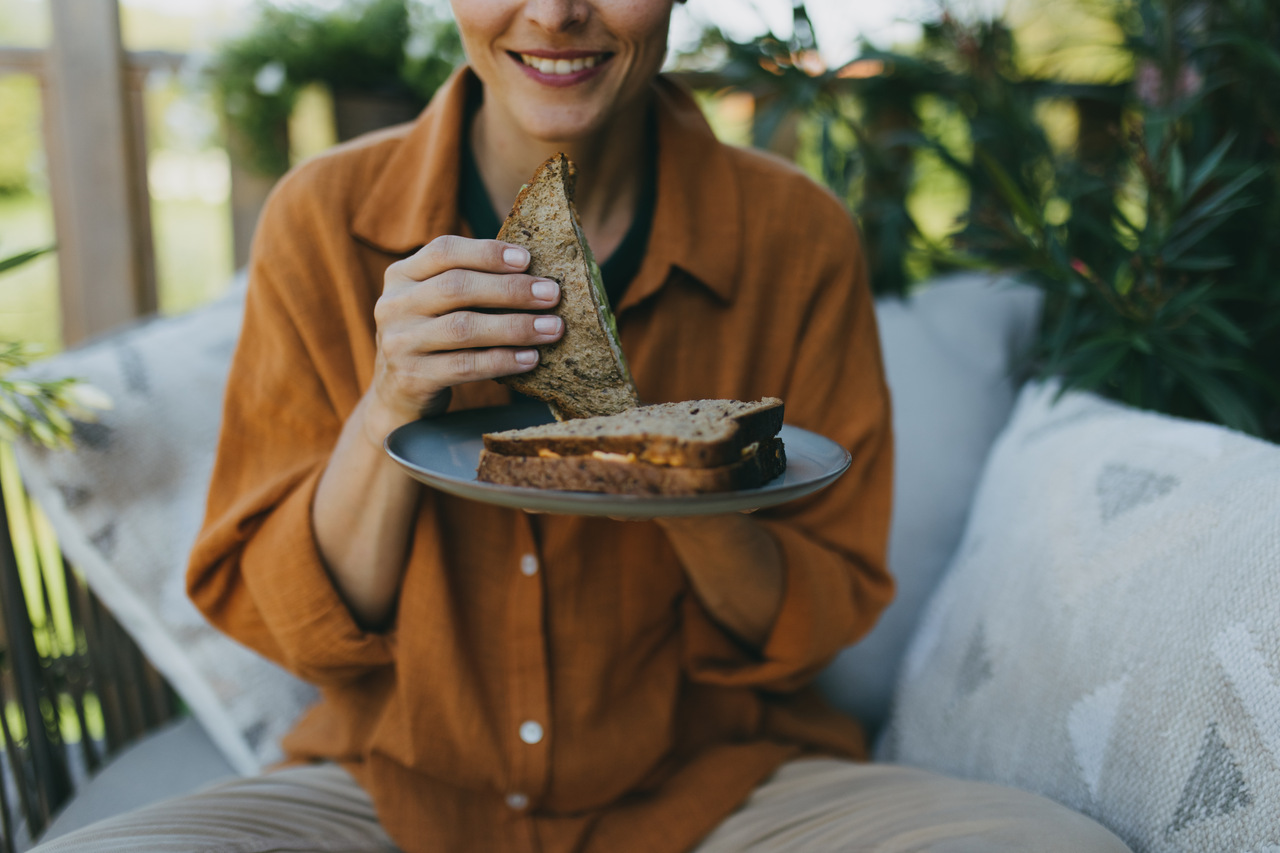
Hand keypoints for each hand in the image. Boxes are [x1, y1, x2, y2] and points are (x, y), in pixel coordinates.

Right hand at [365, 236, 562, 442]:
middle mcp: (393, 305)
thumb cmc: (434, 338)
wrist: (398, 394)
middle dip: (511, 290)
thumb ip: (469, 284)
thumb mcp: (437, 304)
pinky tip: (530, 358)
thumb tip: (536, 275)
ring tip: (551, 328)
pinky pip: (465, 366)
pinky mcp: (412, 378)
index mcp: (401, 275)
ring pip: (463, 328)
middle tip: (551, 294)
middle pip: (457, 288)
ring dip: (515, 327)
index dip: (487, 253)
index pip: (444, 251)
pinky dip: (502, 360)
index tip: (527, 259)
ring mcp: (399, 343)